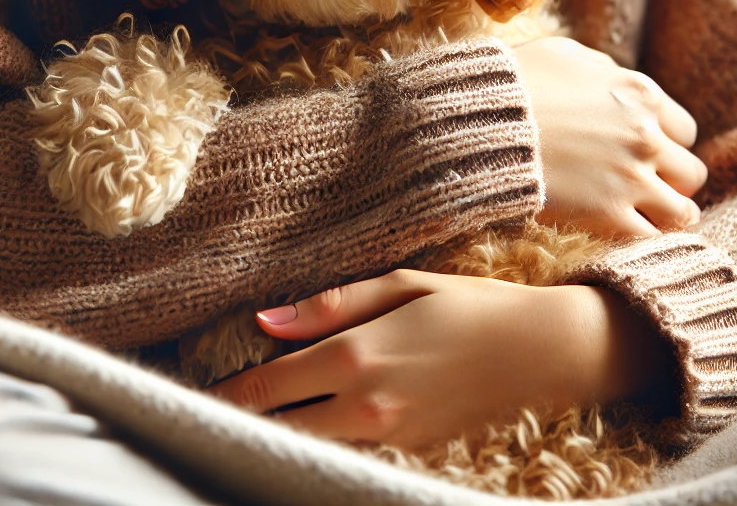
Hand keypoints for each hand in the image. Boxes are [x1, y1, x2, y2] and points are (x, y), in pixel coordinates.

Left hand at [207, 270, 675, 448]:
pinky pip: (345, 450)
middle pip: (278, 427)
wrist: (538, 351)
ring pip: (308, 444)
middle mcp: (362, 405)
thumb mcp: (399, 285)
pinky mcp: (406, 449)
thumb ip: (328, 306)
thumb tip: (264, 321)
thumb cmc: (468, 305)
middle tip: (212, 407)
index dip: (227, 391)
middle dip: (243, 419)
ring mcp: (385, 435)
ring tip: (252, 413)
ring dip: (278, 431)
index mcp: (354, 356)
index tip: (197, 388)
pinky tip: (307, 421)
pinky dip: (319, 439)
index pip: (267, 386)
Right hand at [513, 37, 705, 238]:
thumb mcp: (563, 55)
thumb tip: (614, 79)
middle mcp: (647, 137)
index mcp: (641, 95)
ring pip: (683, 211)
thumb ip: (602, 68)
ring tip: (648, 220)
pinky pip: (651, 239)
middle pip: (691, 172)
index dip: (667, 144)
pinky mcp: (609, 215)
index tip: (648, 154)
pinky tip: (629, 237)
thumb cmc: (514, 84)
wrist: (479, 123)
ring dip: (668, 216)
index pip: (686, 131)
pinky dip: (645, 241)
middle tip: (649, 189)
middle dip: (672, 181)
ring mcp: (631, 179)